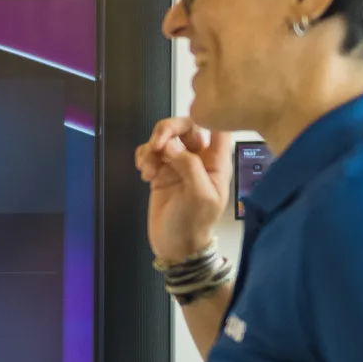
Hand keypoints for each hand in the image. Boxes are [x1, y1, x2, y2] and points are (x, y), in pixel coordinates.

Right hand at [135, 116, 234, 262]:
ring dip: (152, 148)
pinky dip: (143, 158)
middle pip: (186, 126)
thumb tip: (170, 145)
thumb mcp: (200, 196)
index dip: (208, 116)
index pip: (219, 127)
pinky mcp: (160, 172)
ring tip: (147, 170)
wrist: (175, 245)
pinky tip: (145, 174)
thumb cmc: (194, 223)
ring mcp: (178, 164)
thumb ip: (189, 167)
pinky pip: (149, 153)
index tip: (190, 120)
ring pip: (165, 138)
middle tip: (156, 145)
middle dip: (168, 130)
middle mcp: (199, 158)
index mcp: (216, 161)